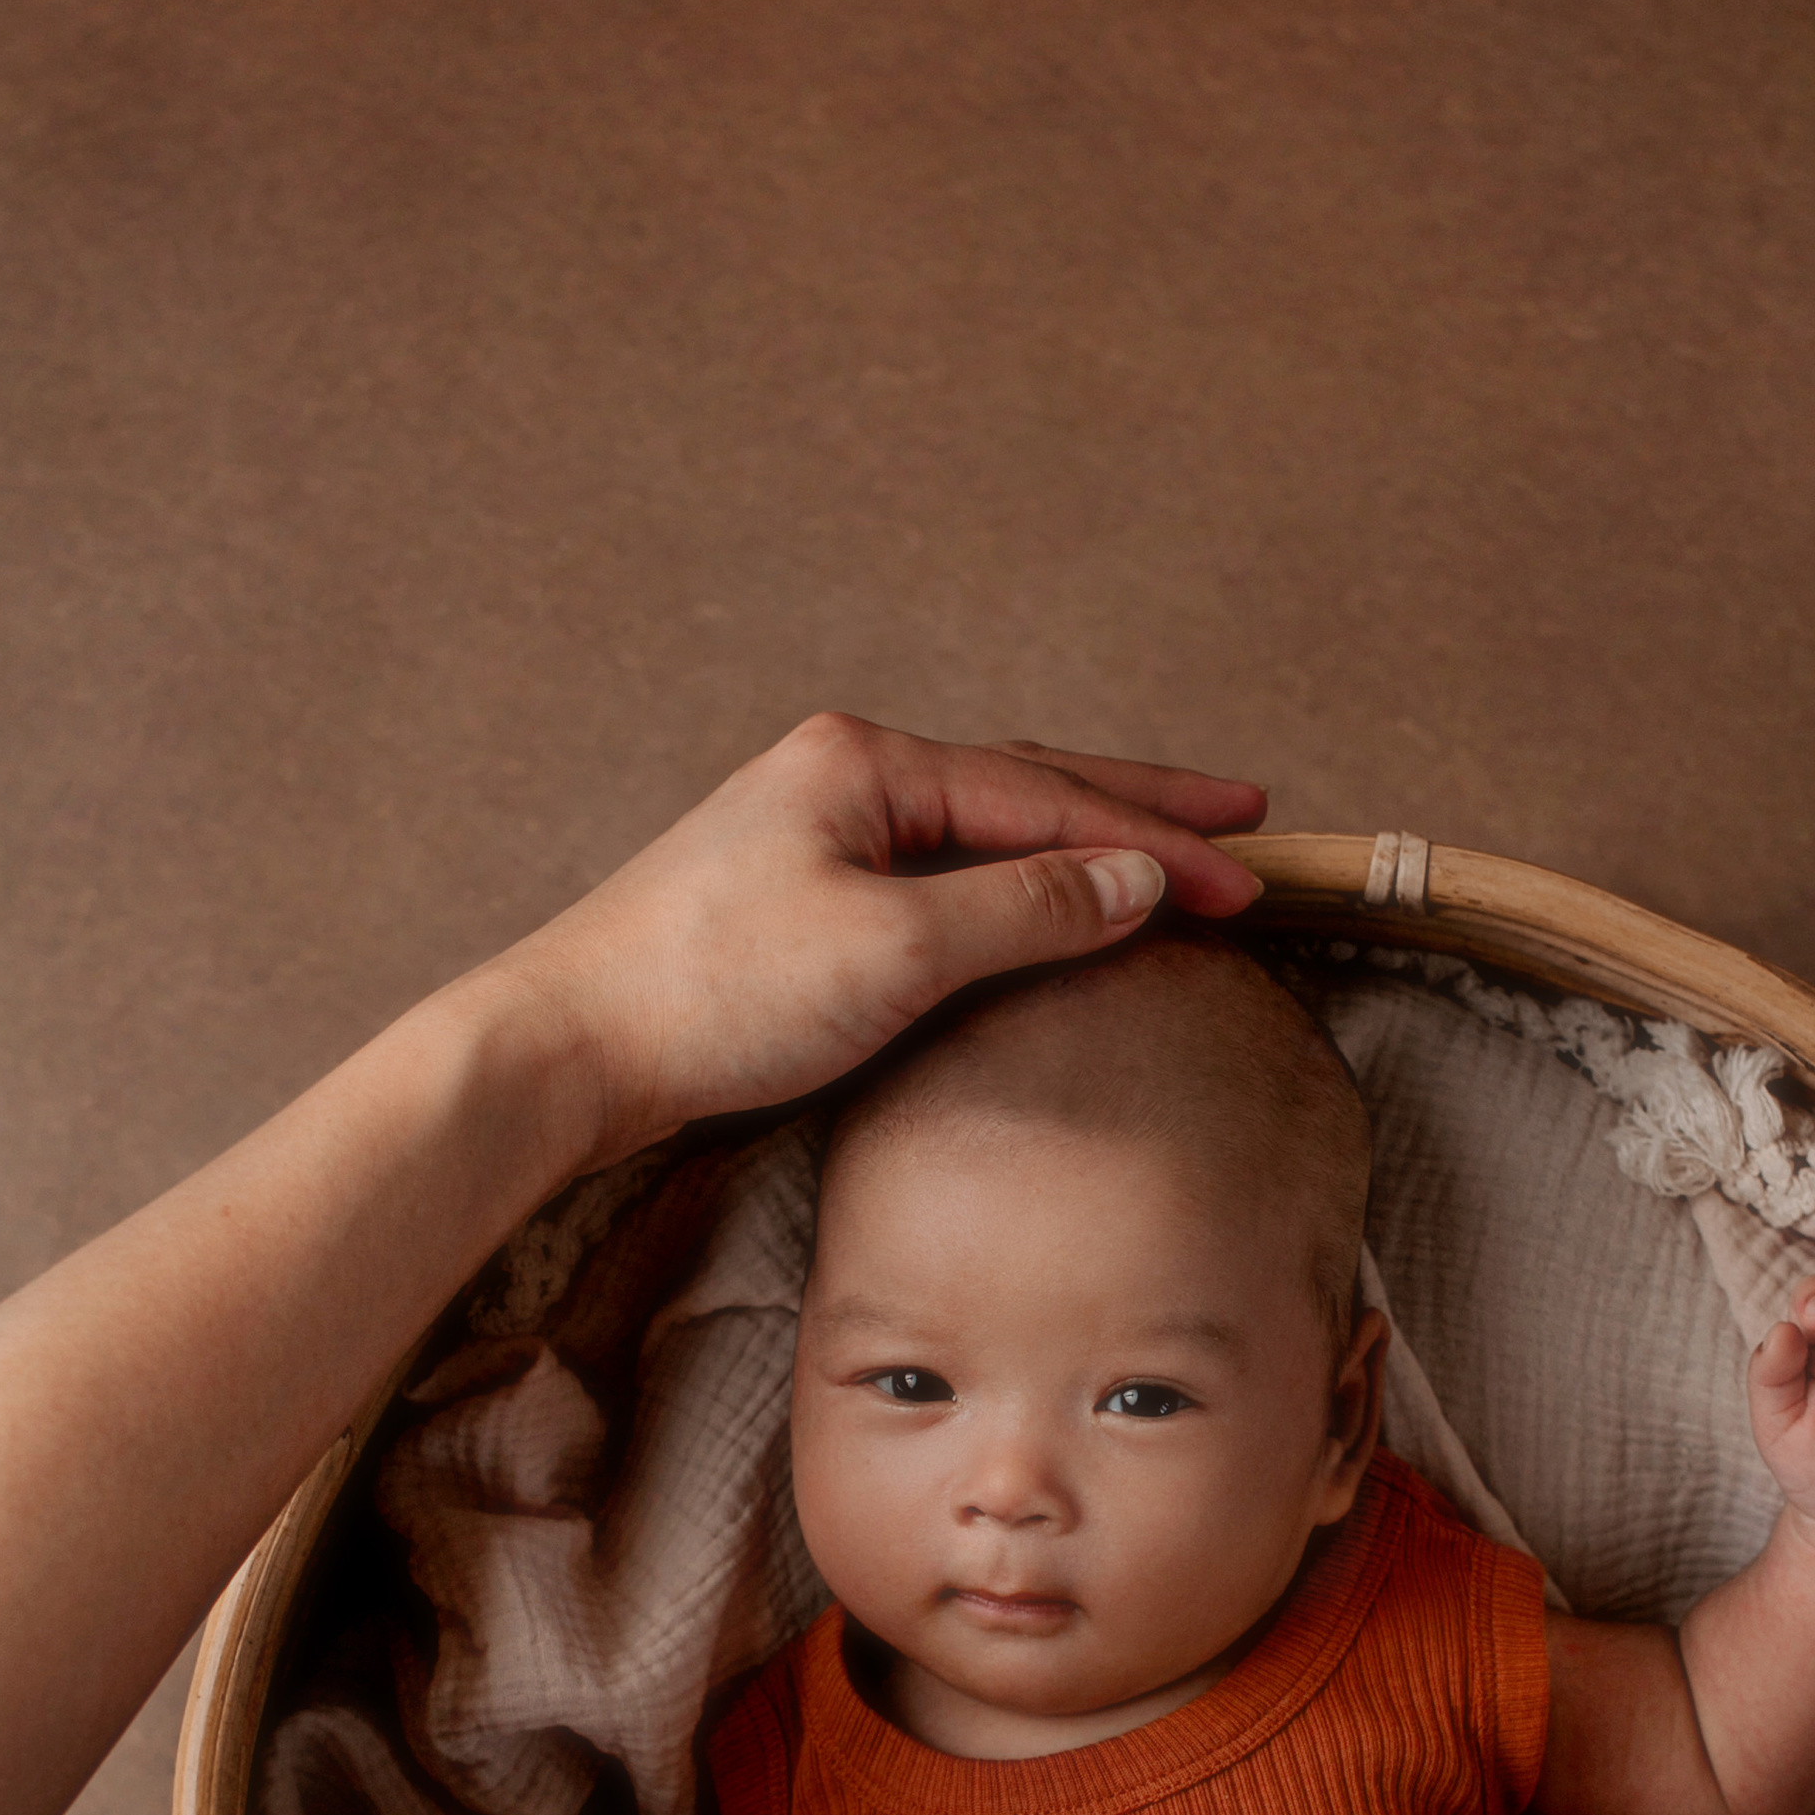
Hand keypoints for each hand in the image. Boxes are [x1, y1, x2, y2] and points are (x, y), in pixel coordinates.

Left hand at [492, 712, 1268, 1174]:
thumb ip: (1026, 908)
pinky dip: (1014, 886)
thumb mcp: (894, 949)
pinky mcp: (797, 904)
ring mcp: (816, 838)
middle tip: (1240, 815)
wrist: (569, 1050)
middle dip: (1138, 807)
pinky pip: (939, 878)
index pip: (1050, 797)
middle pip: (1027, 786)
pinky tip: (1040, 901)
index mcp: (867, 764)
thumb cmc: (712, 994)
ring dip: (1078, 840)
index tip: (1245, 877)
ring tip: (1162, 849)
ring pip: (983, 832)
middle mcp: (843, 779)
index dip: (1156, 841)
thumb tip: (1133, 879)